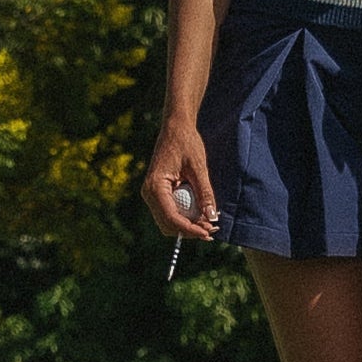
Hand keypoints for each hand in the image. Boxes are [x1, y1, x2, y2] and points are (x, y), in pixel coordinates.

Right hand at [144, 116, 216, 238]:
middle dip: (189, 230)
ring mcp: (152, 194)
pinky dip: (185, 218)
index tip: (208, 234)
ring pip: (168, 222)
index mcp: (155, 186)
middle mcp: (149, 193)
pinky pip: (170, 212)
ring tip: (209, 224)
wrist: (175, 128)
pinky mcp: (158, 193)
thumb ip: (205, 193)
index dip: (190, 229)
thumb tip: (212, 217)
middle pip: (168, 224)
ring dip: (188, 226)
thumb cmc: (186, 143)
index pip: (171, 218)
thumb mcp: (198, 168)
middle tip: (212, 230)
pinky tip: (201, 216)